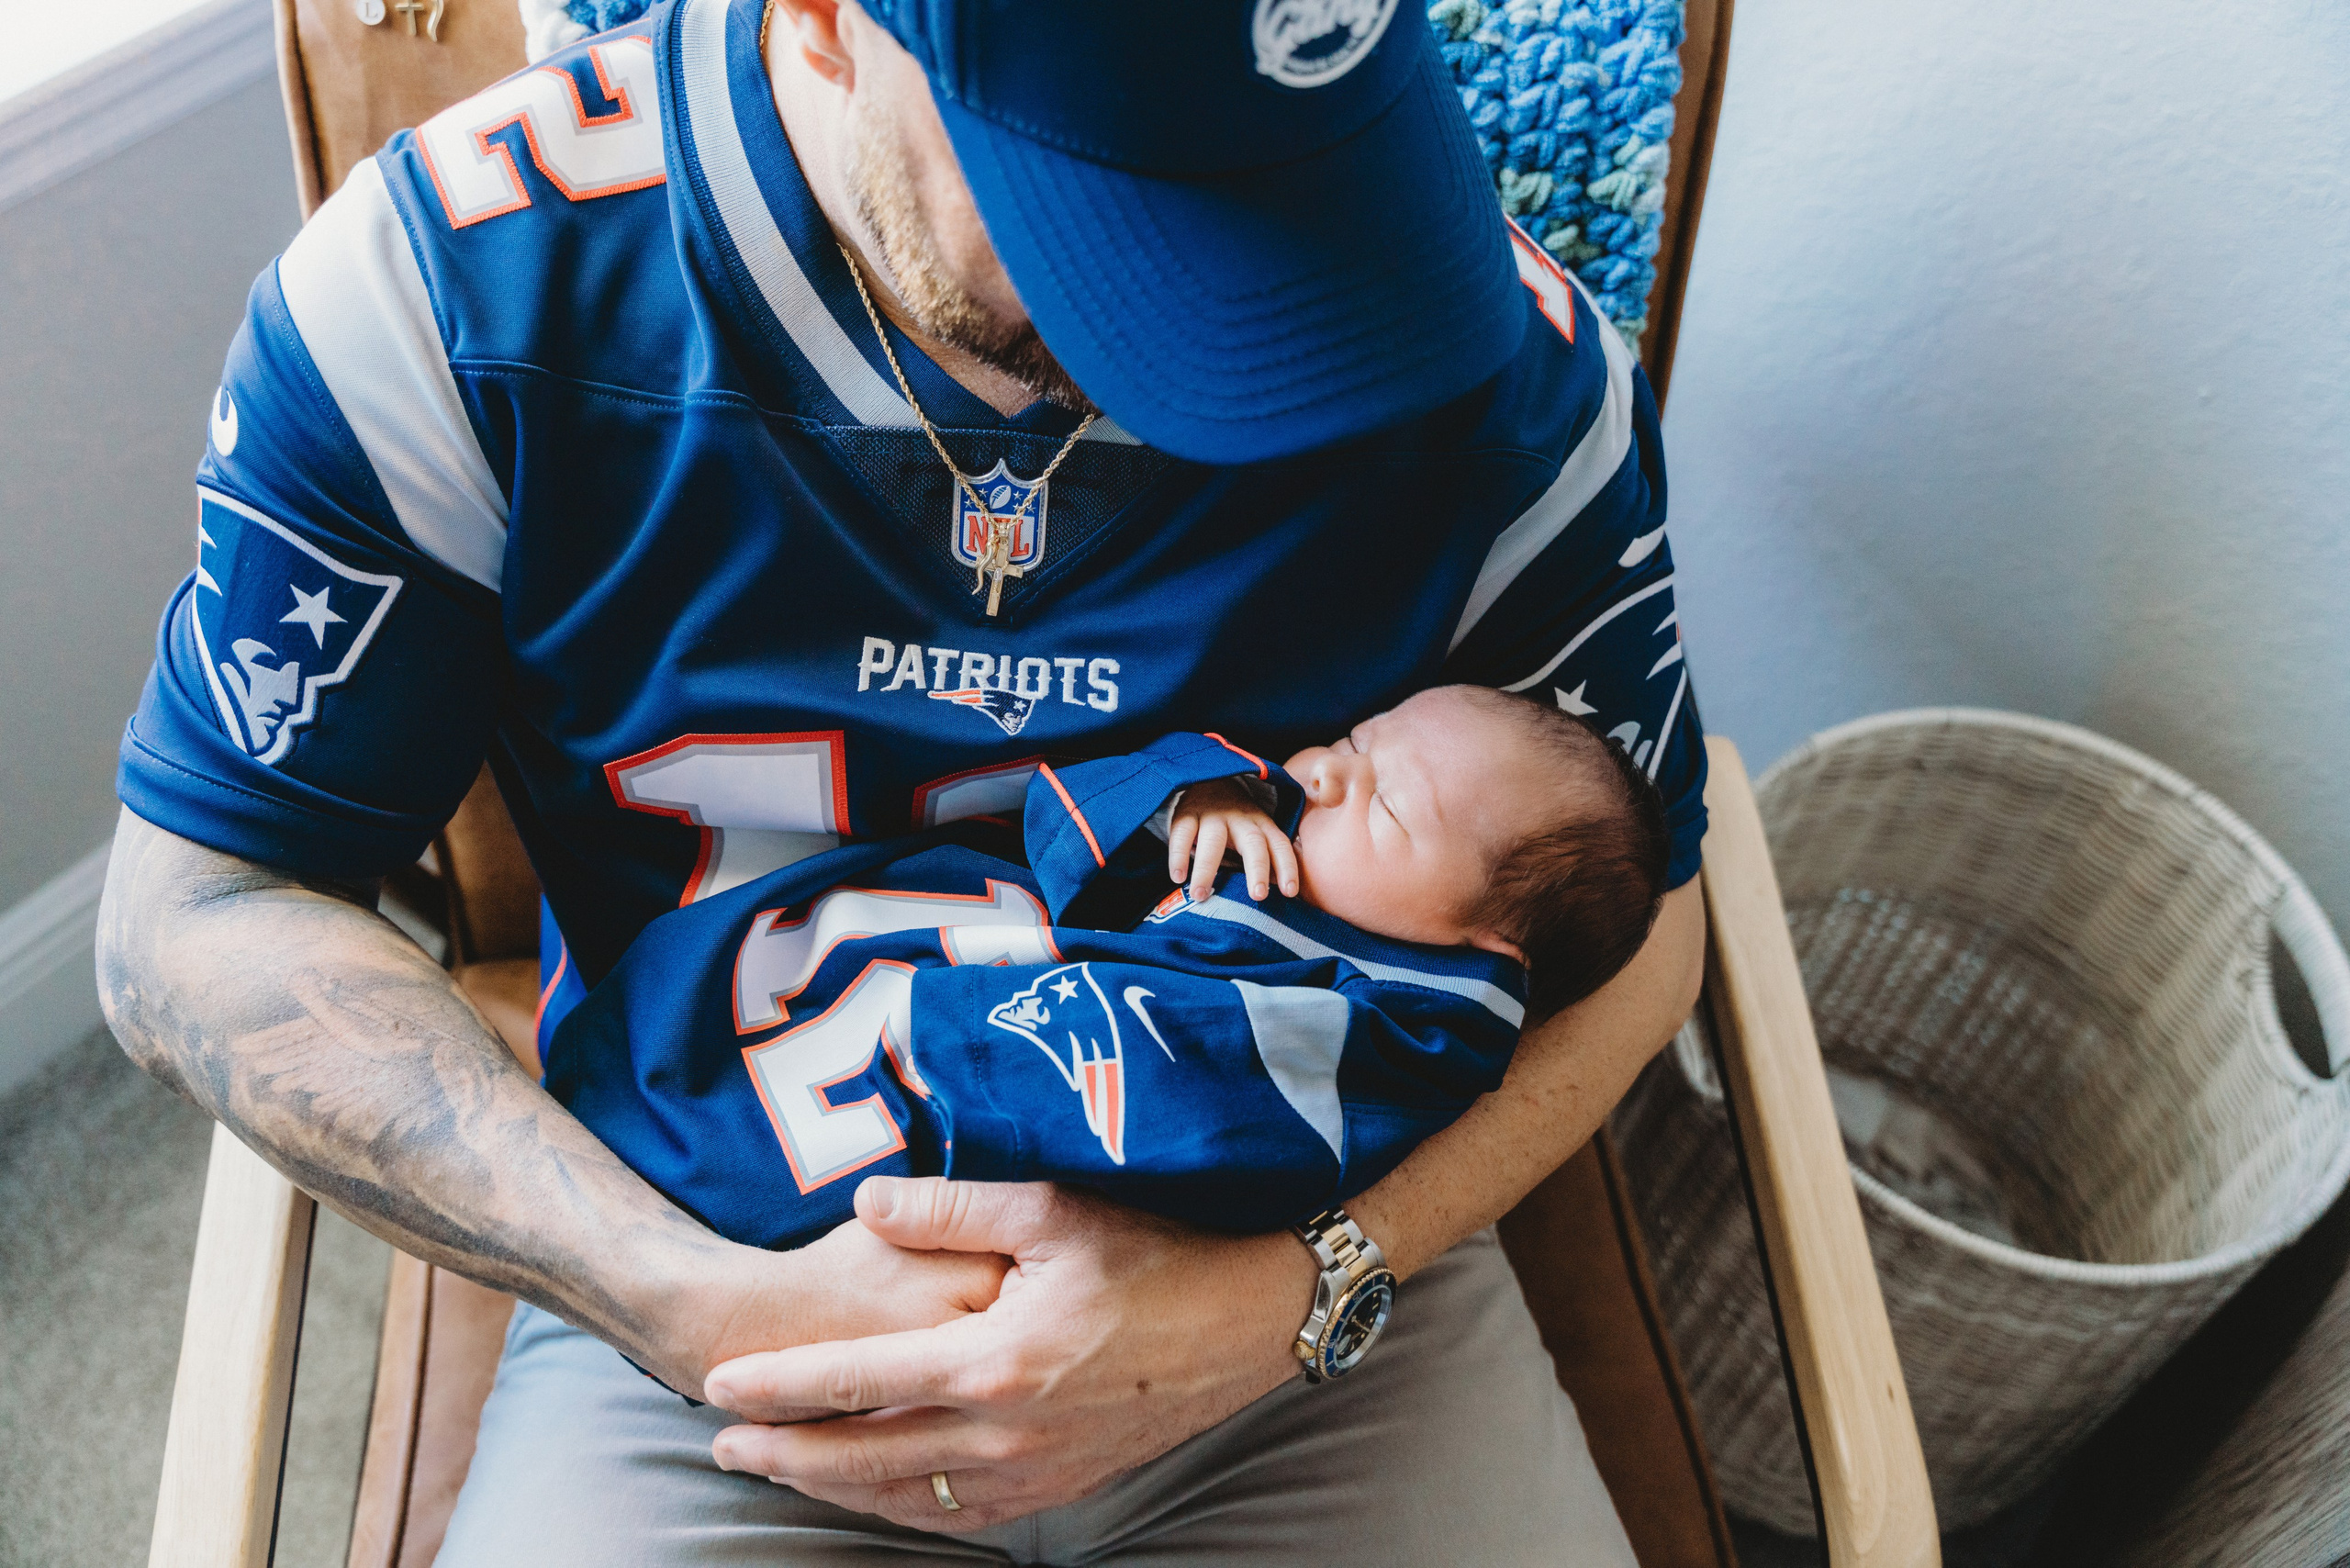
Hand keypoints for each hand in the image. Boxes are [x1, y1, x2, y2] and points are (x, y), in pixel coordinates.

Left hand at [702, 1176, 1316, 1532]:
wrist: (1252, 1320)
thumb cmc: (1158, 1251)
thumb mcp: (1053, 1208)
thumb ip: (948, 1207)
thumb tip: (863, 1205)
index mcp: (993, 1360)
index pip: (856, 1378)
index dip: (777, 1384)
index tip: (715, 1382)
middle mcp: (1006, 1432)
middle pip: (863, 1456)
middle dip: (783, 1453)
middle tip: (721, 1442)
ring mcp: (1037, 1471)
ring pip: (906, 1497)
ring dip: (833, 1487)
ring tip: (780, 1469)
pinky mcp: (1065, 1487)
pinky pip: (962, 1515)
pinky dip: (904, 1509)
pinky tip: (878, 1495)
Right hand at [1166, 778, 1297, 902]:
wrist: (1206, 782)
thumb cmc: (1234, 822)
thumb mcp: (1254, 834)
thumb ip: (1265, 860)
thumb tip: (1280, 897)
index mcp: (1262, 825)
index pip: (1280, 844)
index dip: (1287, 867)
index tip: (1290, 892)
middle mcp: (1241, 818)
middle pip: (1253, 842)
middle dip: (1258, 869)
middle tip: (1258, 896)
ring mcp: (1213, 815)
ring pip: (1213, 841)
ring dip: (1207, 869)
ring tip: (1200, 895)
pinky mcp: (1186, 813)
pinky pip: (1183, 834)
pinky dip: (1179, 856)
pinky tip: (1177, 877)